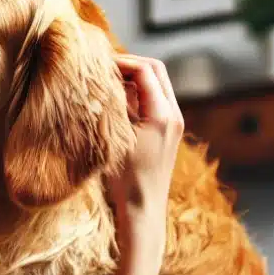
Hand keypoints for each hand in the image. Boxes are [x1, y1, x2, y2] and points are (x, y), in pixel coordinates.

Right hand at [109, 54, 183, 265]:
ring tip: (109, 83)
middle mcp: (174, 115)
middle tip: (105, 68)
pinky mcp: (169, 133)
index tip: (99, 66)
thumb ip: (113, 107)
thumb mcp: (114, 140)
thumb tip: (104, 81)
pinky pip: (156, 101)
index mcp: (162, 114)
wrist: (143, 212)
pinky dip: (139, 94)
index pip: (144, 70)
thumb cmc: (125, 181)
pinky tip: (118, 104)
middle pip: (156, 71)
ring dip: (134, 79)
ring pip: (157, 85)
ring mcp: (174, 124)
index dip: (121, 62)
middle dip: (130, 64)